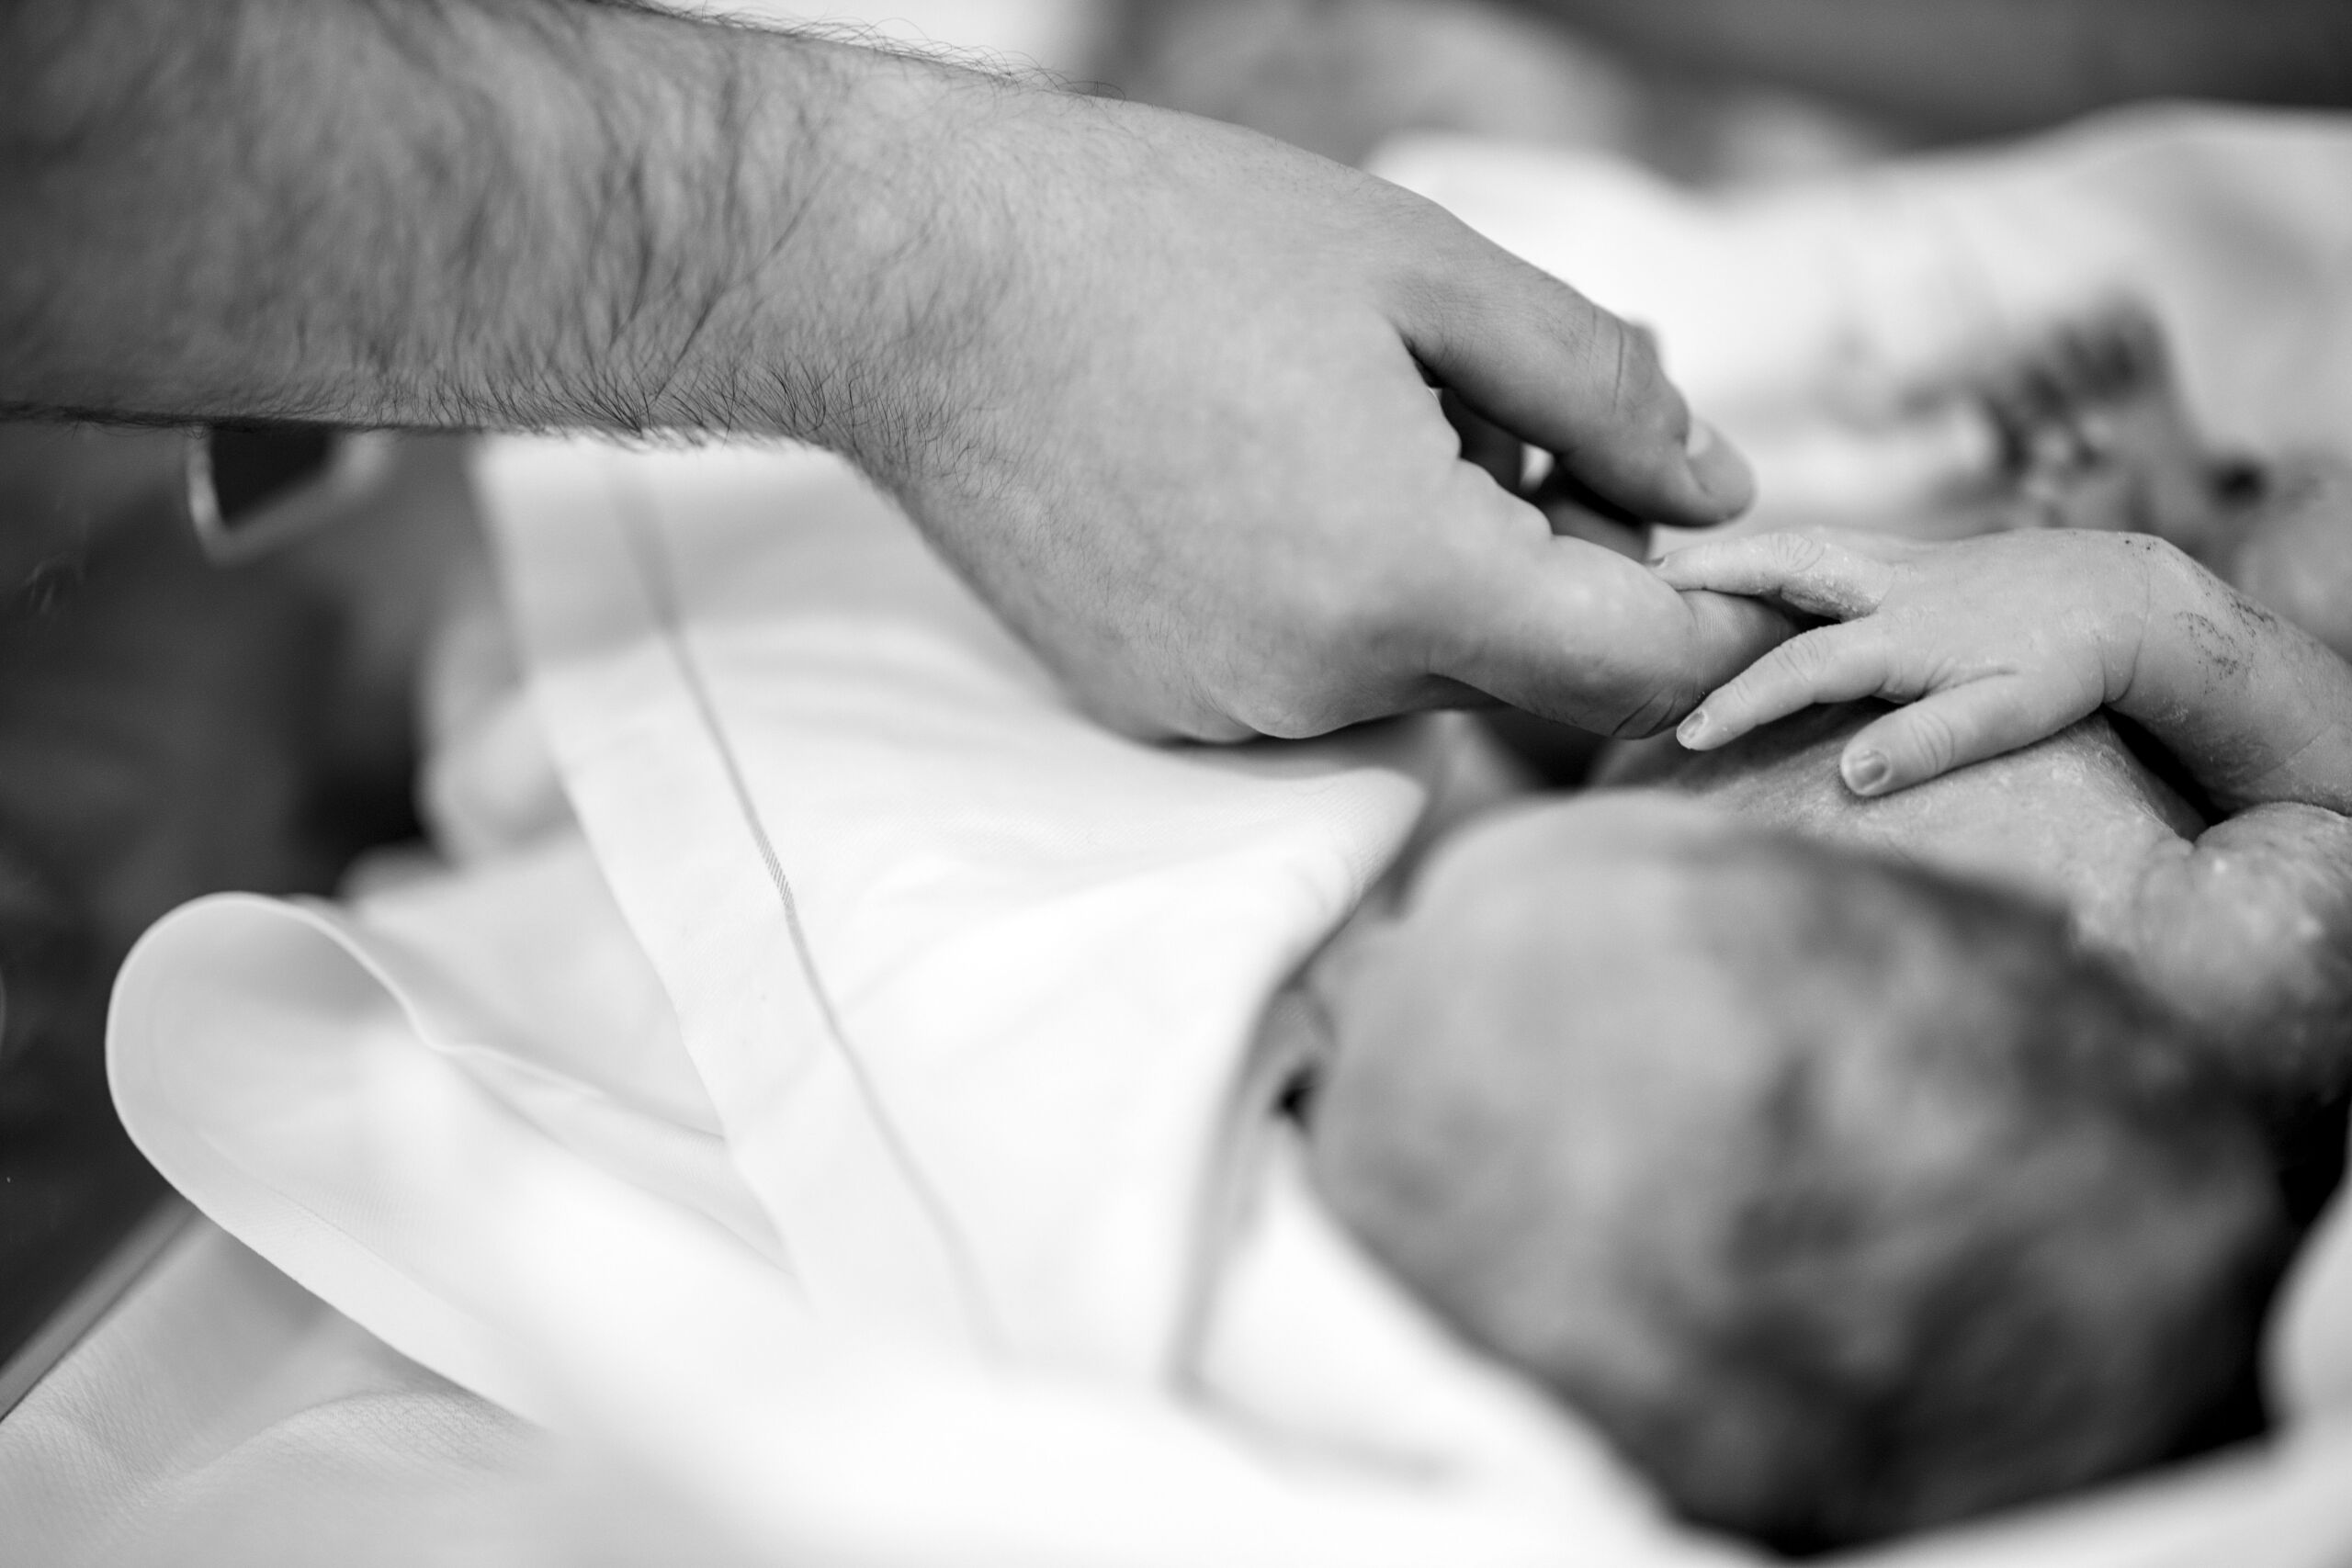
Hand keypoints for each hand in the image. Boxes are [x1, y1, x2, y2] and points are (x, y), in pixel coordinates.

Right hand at [854, 88, 1772, 740]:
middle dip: (1566, 565)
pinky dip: (1339, 604)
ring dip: (1445, 582)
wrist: (922, 285)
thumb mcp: (1431, 271)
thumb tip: (1724, 494)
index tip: (1730, 555)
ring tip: (1351, 429)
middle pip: (1537, 675)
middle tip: (1498, 414)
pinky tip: (1264, 481)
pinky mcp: (1159, 709)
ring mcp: (1228, 714)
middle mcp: (1321, 688)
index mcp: (1409, 581)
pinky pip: (1314, 682)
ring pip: (1423, 678)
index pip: (1646, 673)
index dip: (1723, 621)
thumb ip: (1605, 392)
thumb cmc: (1173, 244)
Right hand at [1653, 529, 2162, 794]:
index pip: (1799, 668)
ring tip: (1670, 570)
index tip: (1686, 734)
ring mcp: (1897, 560)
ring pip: (1795, 544)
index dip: (1739, 702)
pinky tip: (1751, 567)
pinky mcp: (1910, 553)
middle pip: (1778, 566)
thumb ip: (1928, 745)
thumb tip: (1849, 779)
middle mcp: (1888, 585)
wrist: (2122, 597)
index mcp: (1904, 634)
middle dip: (1705, 575)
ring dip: (1730, 554)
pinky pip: (1820, 544)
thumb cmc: (2065, 666)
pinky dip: (1770, 551)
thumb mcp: (2008, 719)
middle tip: (1637, 588)